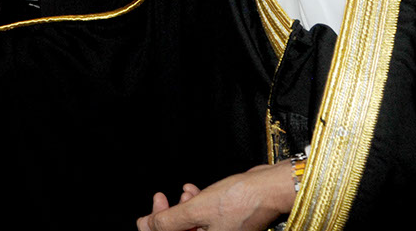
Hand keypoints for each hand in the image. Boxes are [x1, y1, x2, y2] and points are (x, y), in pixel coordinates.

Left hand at [136, 162, 295, 230]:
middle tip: (161, 198)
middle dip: (168, 216)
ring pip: (191, 225)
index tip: (151, 211)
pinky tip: (192, 190)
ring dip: (182, 208)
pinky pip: (203, 217)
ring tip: (185, 193)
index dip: (154, 227)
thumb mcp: (197, 209)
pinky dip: (195, 204)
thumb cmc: (239, 200)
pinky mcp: (226, 222)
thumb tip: (146, 225)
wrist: (269, 188)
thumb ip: (169, 221)